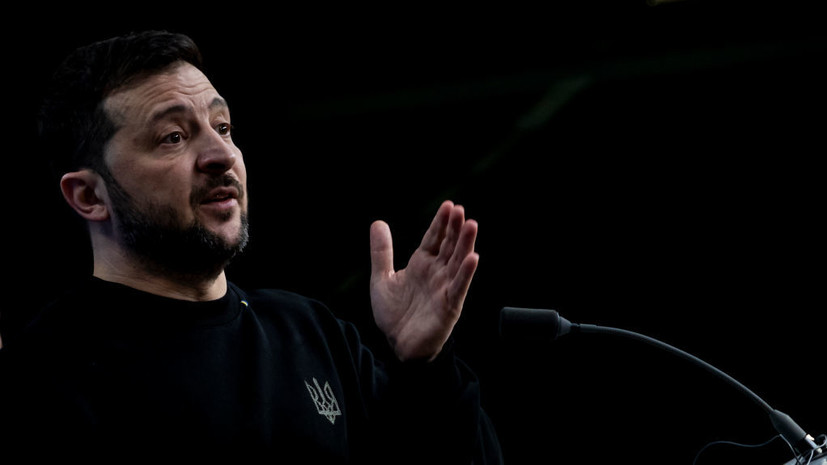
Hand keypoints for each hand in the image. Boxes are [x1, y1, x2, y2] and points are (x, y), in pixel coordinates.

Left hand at [369, 200, 478, 361]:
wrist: (398, 346)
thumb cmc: (394, 314)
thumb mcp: (381, 278)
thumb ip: (381, 252)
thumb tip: (378, 222)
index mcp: (422, 264)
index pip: (434, 238)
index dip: (441, 222)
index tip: (449, 205)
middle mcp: (436, 273)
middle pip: (449, 246)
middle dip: (455, 228)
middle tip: (460, 210)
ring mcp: (444, 288)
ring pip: (458, 262)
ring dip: (466, 244)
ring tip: (472, 225)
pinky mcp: (449, 306)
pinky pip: (459, 287)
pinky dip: (466, 273)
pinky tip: (473, 258)